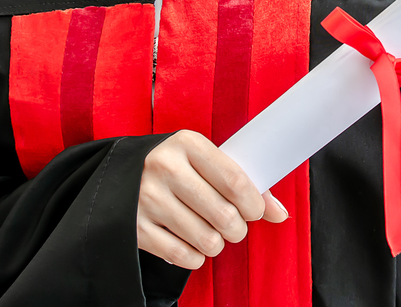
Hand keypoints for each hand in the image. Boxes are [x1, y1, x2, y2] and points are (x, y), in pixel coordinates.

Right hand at [138, 131, 287, 269]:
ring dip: (217, 243)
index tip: (255, 211)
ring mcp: (147, 198)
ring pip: (207, 239)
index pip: (235, 179)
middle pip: (224, 214)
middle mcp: (164, 167)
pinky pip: (183, 255)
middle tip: (233, 225)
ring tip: (211, 233)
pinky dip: (196, 256)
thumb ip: (242, 183)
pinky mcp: (136, 227)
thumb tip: (279, 213)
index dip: (254, 203)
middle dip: (238, 228)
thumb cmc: (177, 168)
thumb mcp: (204, 162)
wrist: (120, 176)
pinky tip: (192, 242)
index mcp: (187, 143)